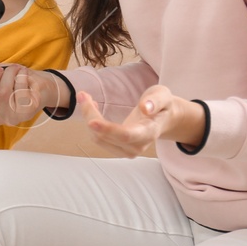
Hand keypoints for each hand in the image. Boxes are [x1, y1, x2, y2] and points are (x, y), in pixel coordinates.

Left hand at [79, 85, 204, 157]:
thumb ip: (156, 101)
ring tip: (86, 97)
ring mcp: (126, 150)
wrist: (163, 118)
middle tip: (82, 94)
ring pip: (98, 138)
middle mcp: (137, 146)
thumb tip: (145, 108)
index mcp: (149, 132)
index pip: (126, 135)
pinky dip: (91, 122)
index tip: (91, 121)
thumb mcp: (163, 95)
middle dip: (90, 115)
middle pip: (106, 136)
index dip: (108, 130)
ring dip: (88, 118)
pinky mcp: (117, 149)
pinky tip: (92, 108)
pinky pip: (98, 138)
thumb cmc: (162, 104)